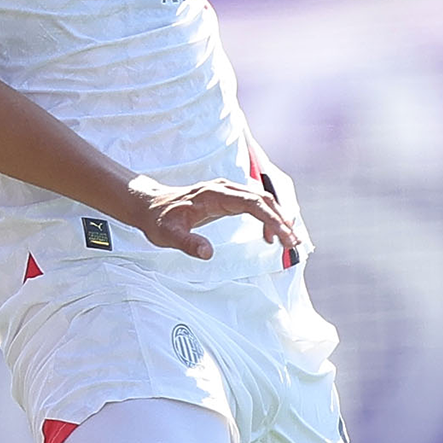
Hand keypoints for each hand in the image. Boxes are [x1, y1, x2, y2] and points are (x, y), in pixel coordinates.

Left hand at [127, 176, 303, 260]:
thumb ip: (188, 243)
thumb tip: (208, 253)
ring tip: (288, 242)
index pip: (252, 203)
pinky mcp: (227, 197)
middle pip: (262, 199)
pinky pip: (254, 203)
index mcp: (213, 195)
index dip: (271, 219)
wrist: (149, 206)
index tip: (284, 237)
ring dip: (278, 218)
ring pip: (261, 200)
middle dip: (281, 220)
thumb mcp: (168, 235)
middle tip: (293, 244)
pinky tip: (269, 236)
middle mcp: (223, 188)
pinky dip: (267, 217)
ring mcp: (226, 190)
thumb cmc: (159, 221)